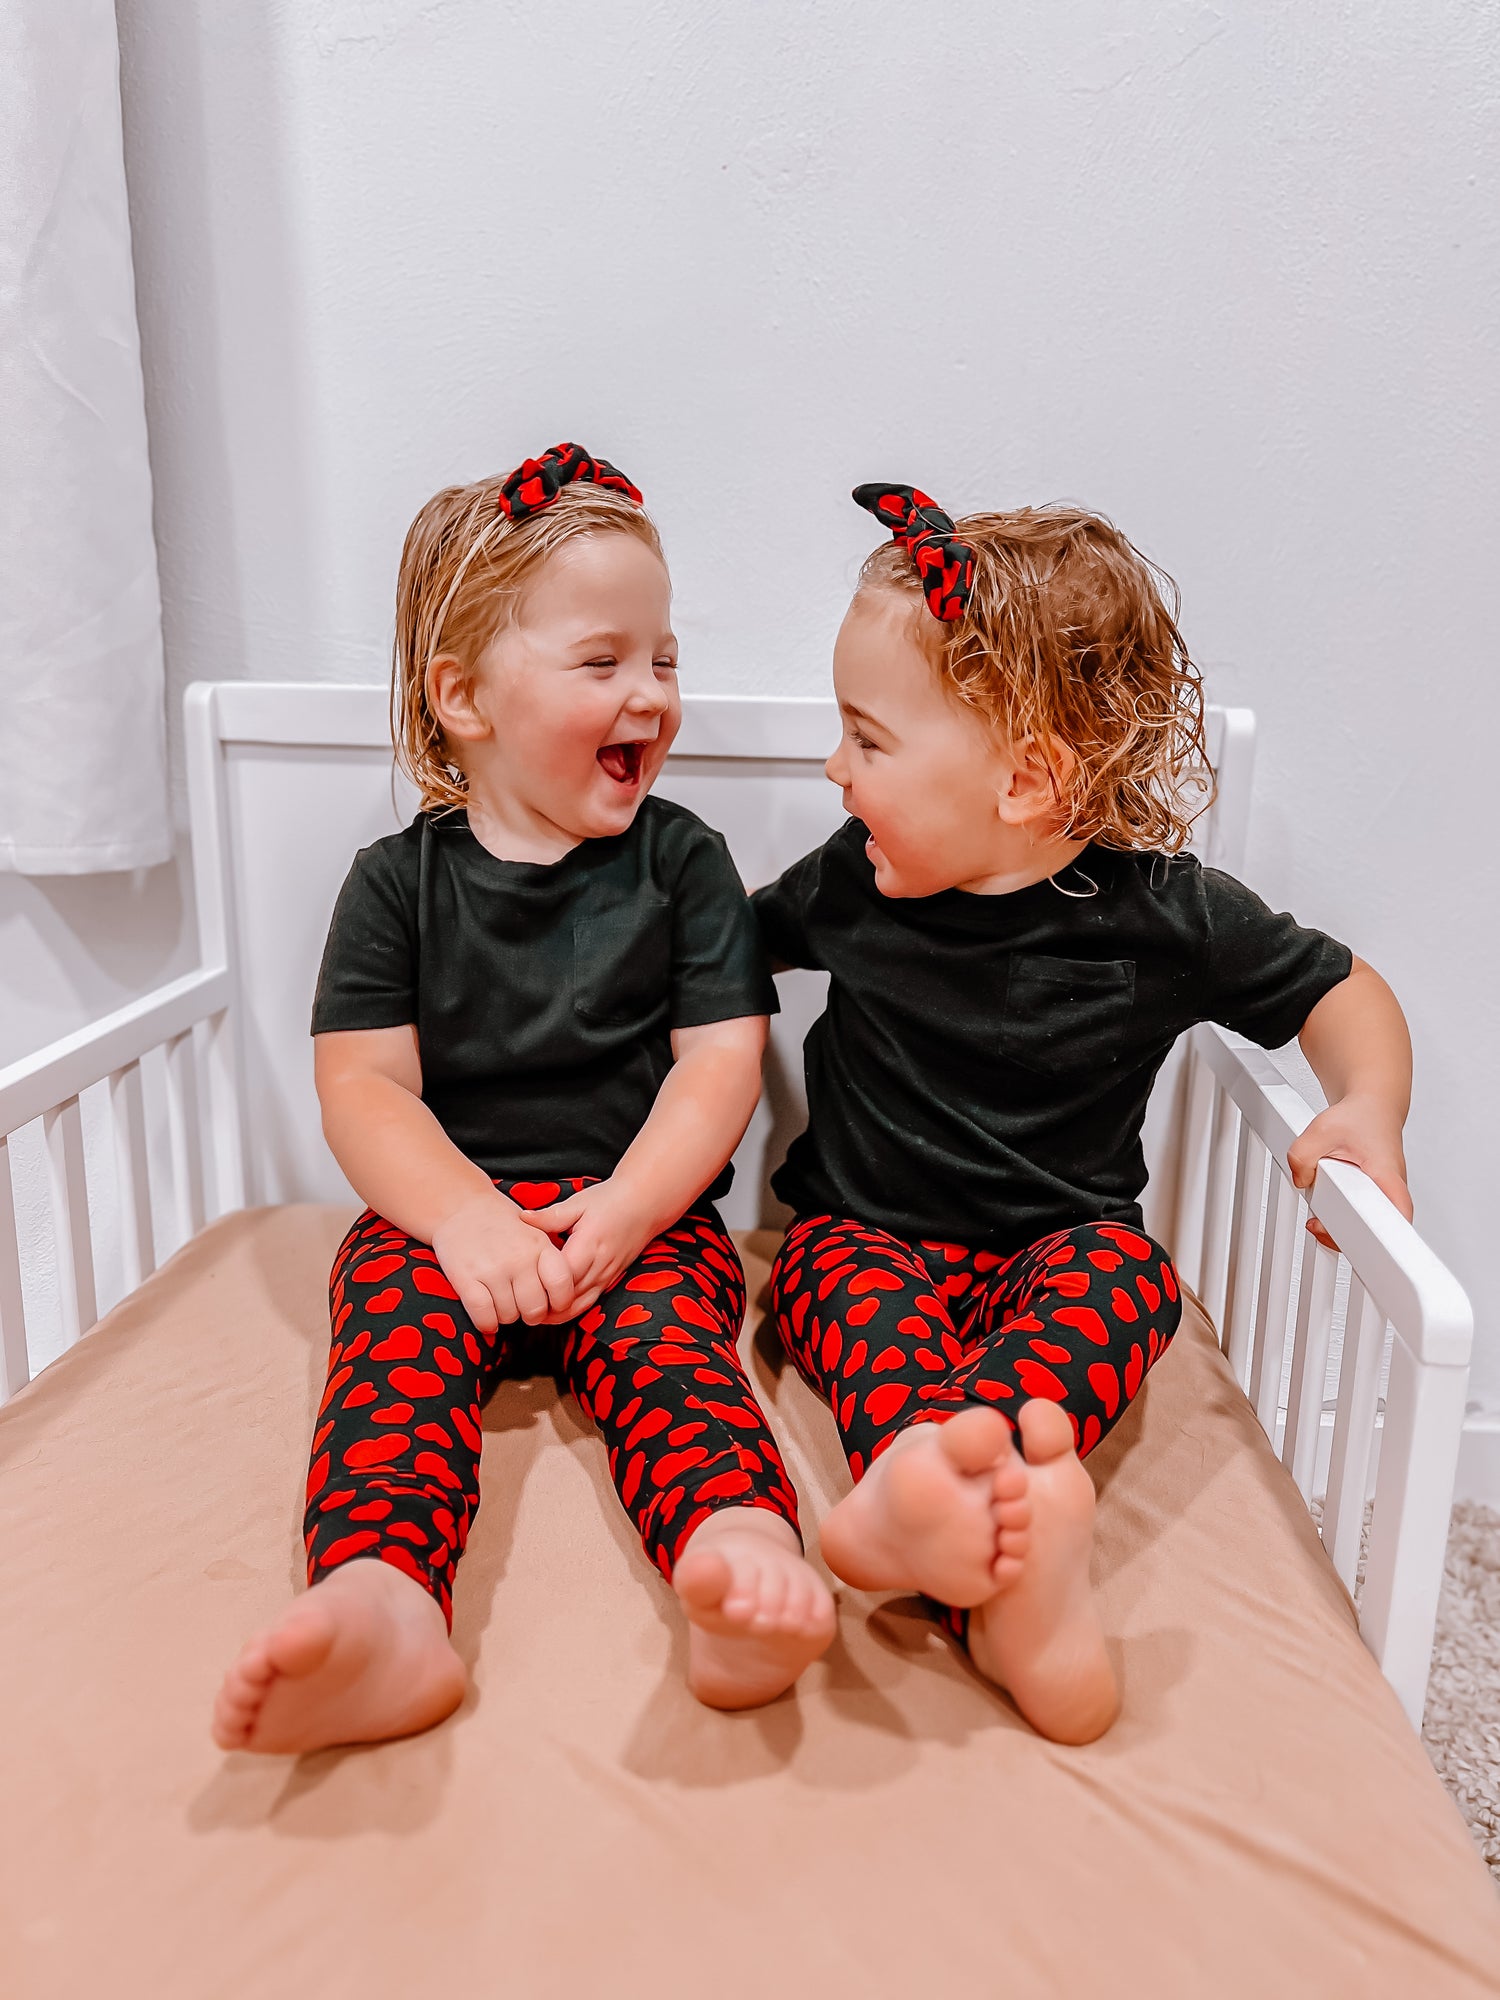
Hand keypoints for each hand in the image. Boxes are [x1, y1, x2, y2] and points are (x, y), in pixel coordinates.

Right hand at [429, 1186, 576, 1330]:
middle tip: (522, 1306)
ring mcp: (492, 1269)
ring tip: (500, 1302)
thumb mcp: (533, 1229)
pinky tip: (487, 1317)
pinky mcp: (466, 1279)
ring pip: (509, 1316)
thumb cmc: (499, 1220)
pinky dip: (487, 1323)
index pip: (562, 1285)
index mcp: (540, 1245)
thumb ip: (548, 1257)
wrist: (459, 1205)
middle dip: (529, 1314)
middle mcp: (519, 1258)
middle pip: (535, 1309)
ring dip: (505, 1316)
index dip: (560, 1302)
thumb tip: (563, 1291)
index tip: (551, 1304)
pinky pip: (484, 1316)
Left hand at [518, 1177, 658, 1322]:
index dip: (538, 1286)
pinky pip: (587, 1303)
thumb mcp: (579, 1203)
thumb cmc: (610, 1200)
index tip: (517, 1285)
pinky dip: (569, 1309)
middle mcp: (599, 1267)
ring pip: (577, 1308)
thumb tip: (523, 1218)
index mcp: (588, 1247)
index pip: (560, 1279)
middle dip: (542, 1305)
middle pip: (567, 1300)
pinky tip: (551, 1307)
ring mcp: (606, 1277)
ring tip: (530, 1309)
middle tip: (516, 1302)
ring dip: (554, 1313)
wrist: (644, 1204)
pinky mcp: (609, 1281)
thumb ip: (550, 1216)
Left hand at [1287, 1093, 1411, 1250]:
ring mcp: (1384, 1198)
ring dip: (1338, 1228)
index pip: (1395, 1219)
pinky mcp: (1373, 1199)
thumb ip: (1303, 1155)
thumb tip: (1300, 1179)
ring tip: (1316, 1222)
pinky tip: (1321, 1216)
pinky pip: (1358, 1220)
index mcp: (1387, 1178)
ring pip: (1365, 1228)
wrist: (1372, 1108)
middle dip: (1343, 1236)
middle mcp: (1392, 1193)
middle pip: (1377, 1233)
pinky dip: (1337, 1219)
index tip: (1363, 1250)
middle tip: (1318, 1228)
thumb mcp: (1322, 1129)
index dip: (1380, 1239)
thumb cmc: (1358, 1118)